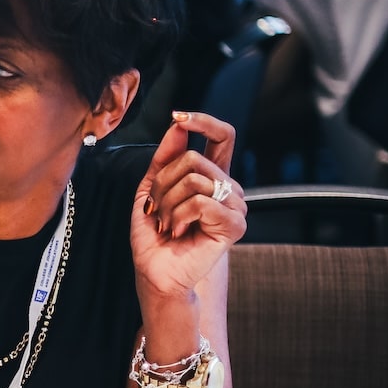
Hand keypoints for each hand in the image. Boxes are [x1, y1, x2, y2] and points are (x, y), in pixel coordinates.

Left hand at [131, 112, 246, 301]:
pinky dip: (179, 215)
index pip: (222, 136)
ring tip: (167, 223)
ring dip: (167, 203)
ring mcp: (235, 205)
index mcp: (211, 176)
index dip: (203, 121)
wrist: (156, 271)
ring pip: (194, 179)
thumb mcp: (151, 189)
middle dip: (161, 183)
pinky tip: (178, 231)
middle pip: (192, 158)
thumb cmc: (154, 233)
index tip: (178, 117)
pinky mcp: (235, 224)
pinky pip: (201, 201)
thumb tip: (177, 124)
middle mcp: (228, 187)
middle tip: (157, 209)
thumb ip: (165, 157)